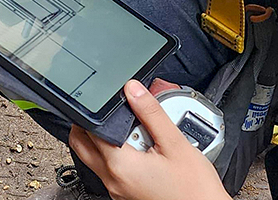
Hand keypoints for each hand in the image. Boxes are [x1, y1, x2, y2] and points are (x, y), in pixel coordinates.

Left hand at [68, 80, 229, 199]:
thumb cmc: (194, 189)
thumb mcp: (175, 143)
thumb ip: (151, 113)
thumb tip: (133, 90)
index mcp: (120, 166)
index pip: (90, 130)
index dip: (99, 110)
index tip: (112, 100)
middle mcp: (113, 181)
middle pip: (83, 146)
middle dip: (92, 125)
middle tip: (115, 113)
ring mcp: (118, 191)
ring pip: (97, 159)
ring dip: (106, 141)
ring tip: (136, 131)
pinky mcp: (126, 195)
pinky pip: (112, 171)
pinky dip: (119, 156)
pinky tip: (144, 150)